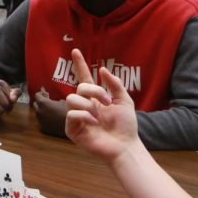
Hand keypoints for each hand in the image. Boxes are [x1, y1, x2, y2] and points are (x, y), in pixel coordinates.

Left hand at [31, 89, 67, 137]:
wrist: (73, 127)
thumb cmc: (69, 111)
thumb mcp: (64, 101)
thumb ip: (55, 100)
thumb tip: (53, 100)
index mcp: (43, 103)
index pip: (36, 95)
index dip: (41, 94)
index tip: (45, 94)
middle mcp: (39, 111)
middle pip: (35, 104)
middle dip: (40, 102)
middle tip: (47, 102)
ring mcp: (40, 120)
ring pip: (38, 113)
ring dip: (42, 111)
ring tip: (50, 110)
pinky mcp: (43, 128)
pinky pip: (41, 121)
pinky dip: (45, 118)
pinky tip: (52, 118)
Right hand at [65, 48, 139, 162]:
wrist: (125, 145)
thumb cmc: (126, 126)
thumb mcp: (125, 101)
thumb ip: (115, 85)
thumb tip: (102, 70)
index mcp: (95, 99)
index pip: (84, 79)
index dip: (80, 65)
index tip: (76, 51)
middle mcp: (84, 106)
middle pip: (79, 88)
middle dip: (93, 91)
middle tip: (107, 101)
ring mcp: (77, 118)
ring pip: (71, 100)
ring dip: (88, 104)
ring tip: (99, 115)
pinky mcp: (72, 130)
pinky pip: (71, 115)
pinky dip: (85, 116)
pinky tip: (95, 123)